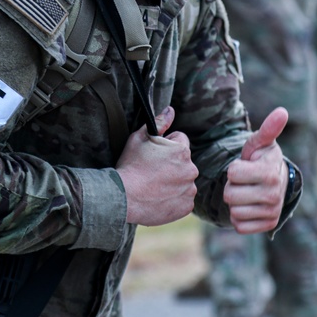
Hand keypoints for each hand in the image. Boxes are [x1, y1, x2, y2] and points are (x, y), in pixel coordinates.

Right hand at [115, 106, 197, 226]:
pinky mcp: (186, 207)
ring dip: (173, 181)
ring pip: (184, 181)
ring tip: (153, 186)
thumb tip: (171, 110)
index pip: (180, 140)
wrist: (124, 197)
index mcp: (182, 150)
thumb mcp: (140, 137)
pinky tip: (158, 197)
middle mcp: (191, 170)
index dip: (166, 145)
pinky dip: (173, 198)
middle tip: (151, 171)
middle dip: (171, 164)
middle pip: (183, 162)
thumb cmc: (130, 165)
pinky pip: (183, 199)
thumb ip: (159, 122)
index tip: (153, 154)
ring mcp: (190, 190)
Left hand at [224, 107, 288, 233]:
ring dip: (235, 202)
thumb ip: (268, 128)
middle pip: (230, 195)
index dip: (234, 168)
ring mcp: (272, 212)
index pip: (232, 173)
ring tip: (247, 192)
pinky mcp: (268, 225)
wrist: (276, 181)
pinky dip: (239, 217)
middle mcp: (273, 195)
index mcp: (269, 173)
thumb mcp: (262, 142)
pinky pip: (239, 226)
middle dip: (233, 186)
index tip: (245, 166)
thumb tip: (282, 111)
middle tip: (244, 181)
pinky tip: (248, 206)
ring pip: (234, 211)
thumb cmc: (262, 159)